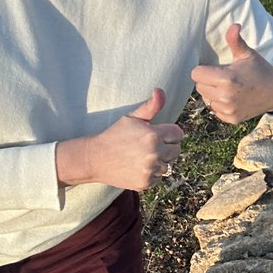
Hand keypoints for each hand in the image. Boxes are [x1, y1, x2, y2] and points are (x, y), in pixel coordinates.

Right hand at [56, 89, 184, 190]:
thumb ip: (150, 106)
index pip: (178, 134)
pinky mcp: (145, 182)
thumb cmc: (114, 135)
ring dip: (159, 162)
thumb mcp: (131, 118)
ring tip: (142, 157)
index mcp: (153, 135)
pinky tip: (138, 167)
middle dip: (167, 147)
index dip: (169, 133)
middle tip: (149, 146)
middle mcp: (154, 153)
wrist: (94, 158)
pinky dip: (152, 174)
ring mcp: (150, 169)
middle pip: (177, 150)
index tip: (158, 134)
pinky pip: (159, 178)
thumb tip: (160, 90)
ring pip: (168, 165)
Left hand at [191, 23, 272, 122]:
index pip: (196, 74)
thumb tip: (234, 25)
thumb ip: (235, 40)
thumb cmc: (260, 69)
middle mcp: (225, 96)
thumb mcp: (247, 54)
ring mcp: (228, 109)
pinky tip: (233, 99)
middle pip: (199, 87)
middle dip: (208, 81)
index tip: (217, 68)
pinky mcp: (231, 118)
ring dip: (213, 94)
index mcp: (226, 79)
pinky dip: (221, 105)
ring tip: (229, 88)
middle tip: (224, 78)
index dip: (204, 69)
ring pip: (206, 99)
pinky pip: (215, 111)